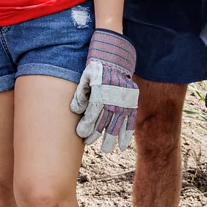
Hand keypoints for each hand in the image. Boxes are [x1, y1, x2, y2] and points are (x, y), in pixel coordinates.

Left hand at [70, 28, 138, 152]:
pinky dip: (127, 134)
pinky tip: (123, 145)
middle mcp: (113, 99)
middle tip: (89, 143)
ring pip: (117, 125)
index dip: (86, 127)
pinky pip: (130, 121)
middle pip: (104, 123)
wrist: (116, 56)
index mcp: (100, 93)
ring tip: (106, 150)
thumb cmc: (97, 67)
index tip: (81, 136)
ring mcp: (123, 101)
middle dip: (96, 136)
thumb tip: (75, 110)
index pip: (92, 116)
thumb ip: (80, 93)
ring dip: (111, 139)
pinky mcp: (131, 102)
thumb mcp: (86, 76)